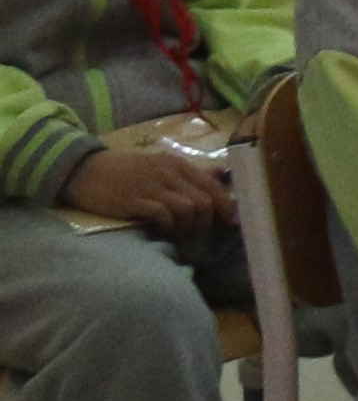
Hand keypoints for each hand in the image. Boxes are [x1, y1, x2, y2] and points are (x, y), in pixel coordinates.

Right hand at [63, 140, 228, 230]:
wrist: (85, 170)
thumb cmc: (125, 171)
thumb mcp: (160, 165)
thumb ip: (190, 172)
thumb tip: (223, 174)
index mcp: (178, 164)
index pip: (213, 186)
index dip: (226, 207)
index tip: (230, 224)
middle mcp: (169, 173)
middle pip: (205, 201)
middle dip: (208, 223)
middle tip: (200, 236)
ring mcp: (152, 186)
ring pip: (189, 209)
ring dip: (188, 228)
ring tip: (180, 236)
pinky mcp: (134, 201)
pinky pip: (164, 216)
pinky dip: (168, 228)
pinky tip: (162, 233)